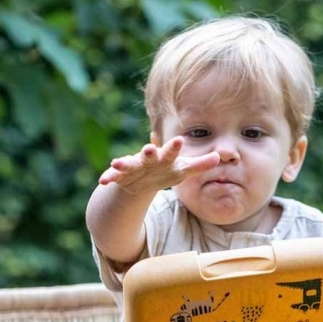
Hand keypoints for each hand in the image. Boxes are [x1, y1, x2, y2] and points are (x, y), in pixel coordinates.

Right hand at [98, 137, 219, 194]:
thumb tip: (220, 157)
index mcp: (164, 158)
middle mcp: (148, 159)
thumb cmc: (165, 172)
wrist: (141, 181)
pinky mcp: (121, 176)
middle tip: (150, 148)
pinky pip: (114, 176)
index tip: (180, 140)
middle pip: (149, 155)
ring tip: (117, 162)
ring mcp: (134, 167)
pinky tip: (102, 181)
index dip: (175, 147)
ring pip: (129, 163)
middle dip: (148, 152)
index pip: (172, 152)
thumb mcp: (182, 170)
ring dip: (124, 163)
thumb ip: (200, 165)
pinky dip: (108, 177)